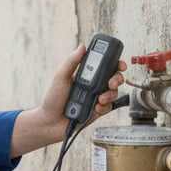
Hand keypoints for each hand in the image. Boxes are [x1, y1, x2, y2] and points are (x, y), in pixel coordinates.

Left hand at [9, 44, 126, 156]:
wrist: (50, 123)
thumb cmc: (52, 100)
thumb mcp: (60, 77)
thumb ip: (71, 62)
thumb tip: (82, 47)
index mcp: (86, 76)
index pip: (105, 66)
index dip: (115, 64)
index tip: (120, 64)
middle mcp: (93, 86)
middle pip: (114, 78)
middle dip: (117, 79)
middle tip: (111, 83)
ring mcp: (96, 99)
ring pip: (114, 93)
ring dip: (110, 94)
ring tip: (100, 99)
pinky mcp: (97, 112)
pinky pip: (108, 108)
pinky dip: (104, 107)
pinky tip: (96, 108)